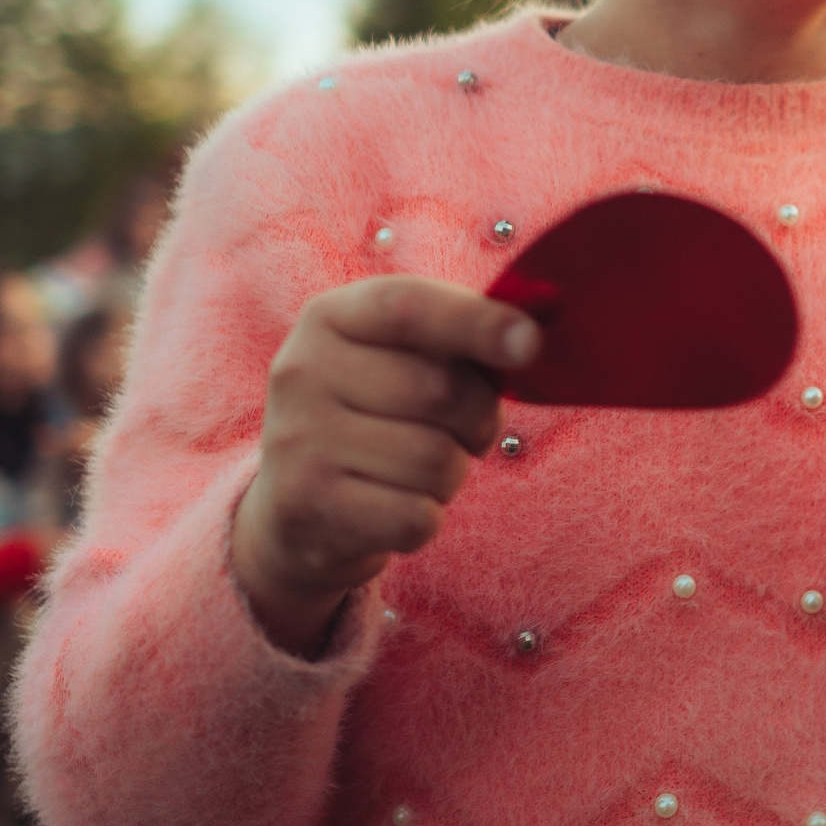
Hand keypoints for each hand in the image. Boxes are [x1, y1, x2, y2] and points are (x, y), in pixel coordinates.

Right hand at [233, 276, 538, 655]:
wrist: (294, 510)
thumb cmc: (374, 416)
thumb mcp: (399, 359)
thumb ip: (460, 336)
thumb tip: (531, 334)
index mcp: (330, 317)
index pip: (411, 307)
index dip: (478, 323)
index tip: (530, 343)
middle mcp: (303, 371)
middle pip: (441, 391)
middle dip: (478, 419)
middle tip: (463, 432)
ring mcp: (299, 439)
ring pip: (435, 460)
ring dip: (451, 474)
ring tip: (421, 471)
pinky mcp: (307, 504)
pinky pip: (416, 517)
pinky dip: (427, 518)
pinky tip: (398, 506)